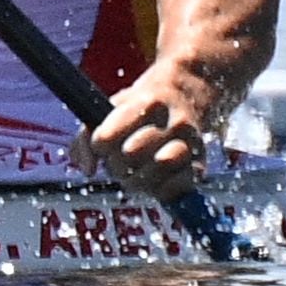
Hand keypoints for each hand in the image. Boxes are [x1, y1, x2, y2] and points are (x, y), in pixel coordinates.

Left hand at [77, 73, 216, 197]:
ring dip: (138, 179)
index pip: (107, 136)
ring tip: (134, 173)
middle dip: (116, 164)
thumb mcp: (107, 108)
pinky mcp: (200, 164)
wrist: (185, 95)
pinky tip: (152, 182)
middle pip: (131, 154)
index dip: (99, 145)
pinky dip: (159, 190)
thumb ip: (85, 138)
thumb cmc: (136, 108)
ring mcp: (190, 142)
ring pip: (158, 167)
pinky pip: (178, 186)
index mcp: (147, 103)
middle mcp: (173, 121)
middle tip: (119, 161)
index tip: (102, 143)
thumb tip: (88, 170)